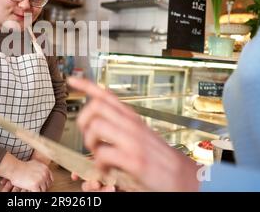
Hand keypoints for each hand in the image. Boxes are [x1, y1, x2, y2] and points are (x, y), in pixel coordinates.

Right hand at [0, 153, 53, 191]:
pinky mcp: (35, 185)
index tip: (43, 185)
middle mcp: (45, 174)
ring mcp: (40, 180)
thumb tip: (45, 173)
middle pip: (47, 185)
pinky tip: (31, 190)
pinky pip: (38, 192)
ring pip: (43, 190)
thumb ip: (42, 168)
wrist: (15, 168)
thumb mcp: (35, 163)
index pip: (51, 179)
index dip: (46, 183)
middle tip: (37, 187)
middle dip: (42, 186)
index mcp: (46, 168)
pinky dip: (35, 192)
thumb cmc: (22, 166)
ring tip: (32, 187)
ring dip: (38, 190)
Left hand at [68, 77, 199, 191]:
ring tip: (97, 154)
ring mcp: (133, 141)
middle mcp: (133, 125)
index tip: (72, 80)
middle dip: (83, 121)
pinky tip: (106, 170)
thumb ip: (121, 128)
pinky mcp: (134, 160)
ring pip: (96, 126)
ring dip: (90, 143)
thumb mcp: (141, 136)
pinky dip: (99, 164)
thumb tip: (97, 127)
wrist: (186, 178)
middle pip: (95, 106)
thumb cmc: (160, 159)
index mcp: (132, 118)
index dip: (86, 85)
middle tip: (88, 136)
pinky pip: (103, 153)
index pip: (107, 94)